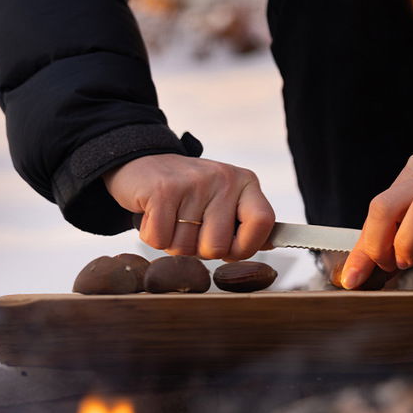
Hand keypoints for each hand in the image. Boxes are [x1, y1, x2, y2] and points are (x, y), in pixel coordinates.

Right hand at [103, 154, 275, 260]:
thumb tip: (270, 244)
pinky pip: (160, 240)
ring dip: (172, 242)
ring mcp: (194, 182)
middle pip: (217, 247)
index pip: (263, 223)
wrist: (142, 163)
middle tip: (188, 226)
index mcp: (245, 182)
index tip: (228, 248)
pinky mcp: (163, 190)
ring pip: (185, 248)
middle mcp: (224, 178)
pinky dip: (152, 236)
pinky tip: (155, 215)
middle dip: (198, 249)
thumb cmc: (188, 192)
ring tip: (171, 217)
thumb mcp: (224, 200)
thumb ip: (246, 223)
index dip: (244, 247)